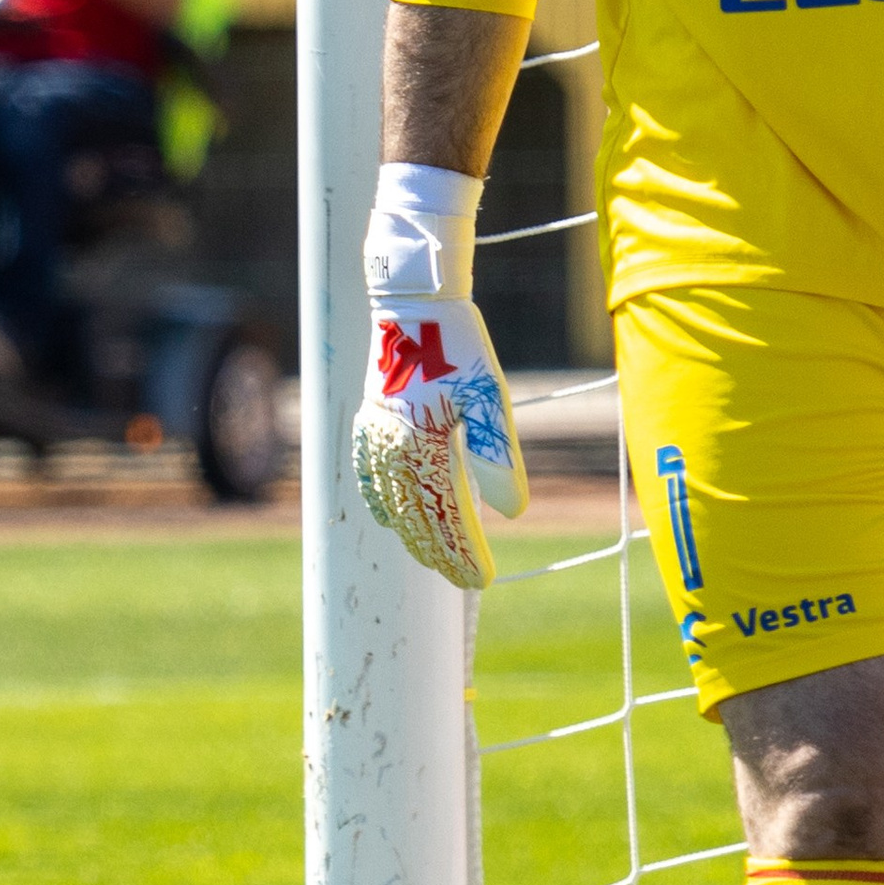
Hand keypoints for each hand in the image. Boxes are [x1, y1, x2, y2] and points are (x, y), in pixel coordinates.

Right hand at [351, 166, 526, 588]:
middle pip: (416, 519)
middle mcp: (389, 450)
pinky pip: (370, 478)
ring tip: (436, 559)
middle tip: (466, 580)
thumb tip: (514, 513)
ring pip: (393, 504)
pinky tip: (393, 517)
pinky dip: (384, 503)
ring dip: (414, 534)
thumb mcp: (490, 398)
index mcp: (420, 447)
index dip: (463, 553)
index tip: (481, 580)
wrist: (414, 303)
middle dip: (442, 553)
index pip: (444, 518)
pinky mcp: (369, 423)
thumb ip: (497, 457)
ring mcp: (373, 438)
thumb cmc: (460, 347)